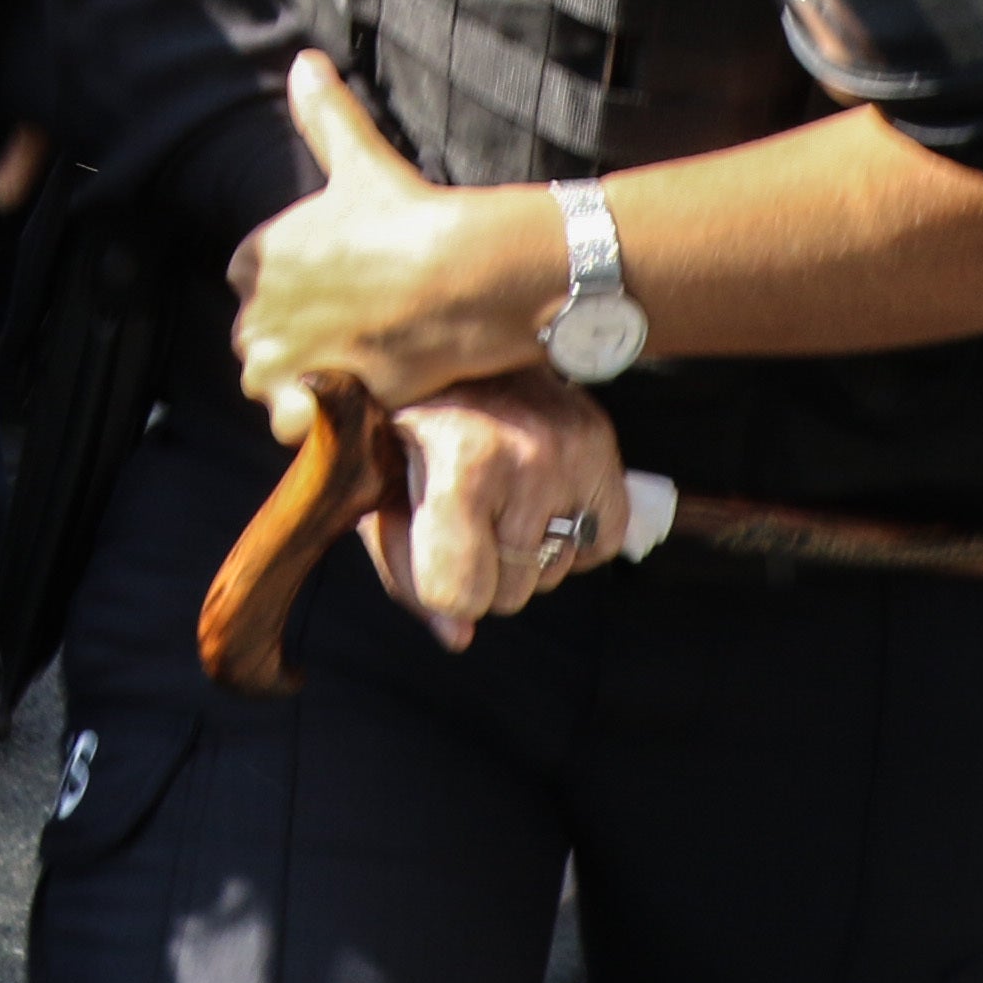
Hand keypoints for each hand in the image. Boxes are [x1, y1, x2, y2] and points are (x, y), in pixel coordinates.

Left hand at [228, 53, 556, 412]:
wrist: (462, 274)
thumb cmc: (412, 215)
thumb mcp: (361, 161)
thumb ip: (326, 116)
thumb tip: (305, 61)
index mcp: (255, 255)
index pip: (252, 283)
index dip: (294, 293)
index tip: (339, 293)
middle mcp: (254, 307)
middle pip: (259, 340)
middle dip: (295, 343)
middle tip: (355, 336)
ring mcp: (280, 357)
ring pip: (269, 386)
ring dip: (300, 388)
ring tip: (354, 372)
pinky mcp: (314, 400)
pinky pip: (291, 426)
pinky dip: (316, 425)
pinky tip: (355, 402)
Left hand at [364, 370, 629, 650]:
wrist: (450, 345)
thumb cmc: (399, 421)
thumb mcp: (377, 488)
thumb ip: (405, 567)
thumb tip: (457, 637)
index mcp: (460, 460)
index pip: (462, 594)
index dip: (438, 586)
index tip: (428, 550)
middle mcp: (528, 456)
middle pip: (508, 594)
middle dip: (479, 570)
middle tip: (457, 512)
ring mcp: (574, 451)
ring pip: (551, 574)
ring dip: (521, 553)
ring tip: (492, 492)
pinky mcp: (604, 449)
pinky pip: (599, 547)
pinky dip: (569, 537)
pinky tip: (533, 494)